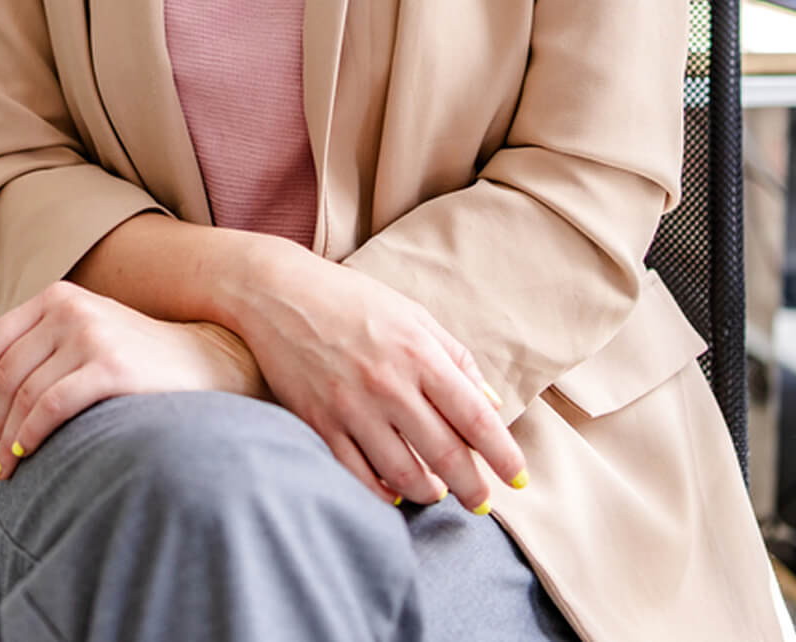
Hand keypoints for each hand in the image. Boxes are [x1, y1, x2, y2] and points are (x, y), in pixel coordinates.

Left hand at [0, 282, 267, 478]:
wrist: (207, 359)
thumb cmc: (140, 357)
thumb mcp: (89, 331)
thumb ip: (44, 345)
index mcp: (59, 297)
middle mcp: (70, 309)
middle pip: (7, 375)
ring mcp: (92, 336)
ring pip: (25, 395)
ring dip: (9, 438)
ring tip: (10, 467)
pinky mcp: (111, 367)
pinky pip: (51, 408)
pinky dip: (30, 436)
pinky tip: (28, 454)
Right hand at [234, 243, 525, 512]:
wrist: (278, 293)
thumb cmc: (352, 300)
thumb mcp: (412, 314)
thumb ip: (455, 357)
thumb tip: (492, 404)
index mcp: (418, 352)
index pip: (474, 416)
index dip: (502, 454)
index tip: (517, 478)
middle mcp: (389, 384)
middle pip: (445, 455)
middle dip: (471, 487)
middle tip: (480, 502)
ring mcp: (351, 406)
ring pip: (404, 474)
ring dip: (429, 493)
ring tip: (437, 493)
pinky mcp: (319, 423)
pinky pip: (358, 475)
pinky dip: (383, 494)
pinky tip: (396, 493)